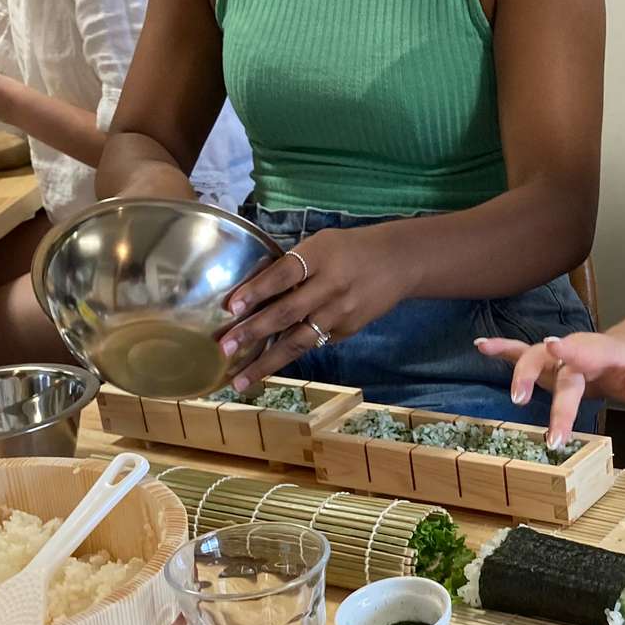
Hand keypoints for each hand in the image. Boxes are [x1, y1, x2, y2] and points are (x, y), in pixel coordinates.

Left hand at [218, 228, 414, 390]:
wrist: (399, 262)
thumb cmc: (349, 248)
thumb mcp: (320, 244)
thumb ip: (291, 266)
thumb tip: (250, 292)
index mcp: (321, 256)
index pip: (284, 275)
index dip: (258, 290)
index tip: (232, 307)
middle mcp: (331, 286)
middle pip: (287, 312)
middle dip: (253, 332)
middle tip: (224, 347)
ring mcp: (340, 312)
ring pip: (298, 341)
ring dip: (266, 362)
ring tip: (240, 379)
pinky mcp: (347, 330)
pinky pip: (312, 343)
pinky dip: (288, 354)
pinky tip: (266, 366)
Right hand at [475, 333, 624, 445]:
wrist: (621, 356)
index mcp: (597, 354)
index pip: (583, 352)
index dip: (568, 349)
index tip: (551, 344)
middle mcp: (572, 350)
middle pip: (555, 367)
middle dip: (545, 390)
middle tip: (541, 423)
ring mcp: (555, 355)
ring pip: (532, 358)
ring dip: (520, 373)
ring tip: (515, 397)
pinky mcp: (543, 361)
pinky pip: (518, 352)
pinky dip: (500, 348)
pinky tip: (480, 346)